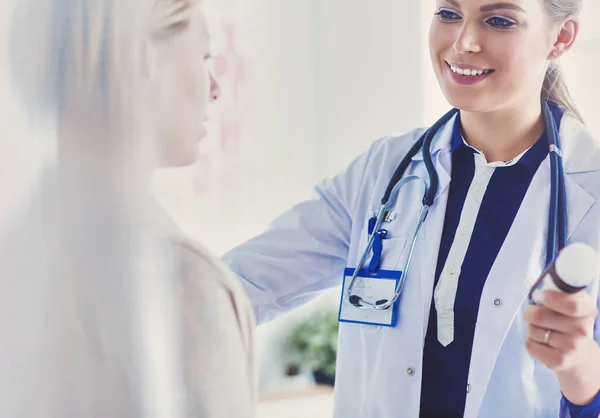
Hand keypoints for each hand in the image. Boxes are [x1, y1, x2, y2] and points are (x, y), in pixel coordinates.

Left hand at [524, 290, 599, 404]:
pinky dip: (530, 343)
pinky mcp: (559, 360)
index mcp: (587, 310)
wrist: (579, 356)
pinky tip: (543, 344)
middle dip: (530, 313)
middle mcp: (583, 329)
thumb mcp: (568, 305)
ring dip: (531, 329)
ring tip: (543, 332)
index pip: (572, 305)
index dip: (553, 299)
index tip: (542, 296)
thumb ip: (557, 294)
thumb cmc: (566, 324)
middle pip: (540, 315)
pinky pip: (530, 345)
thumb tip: (539, 293)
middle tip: (533, 315)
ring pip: (532, 330)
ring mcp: (572, 346)